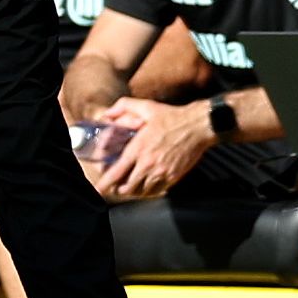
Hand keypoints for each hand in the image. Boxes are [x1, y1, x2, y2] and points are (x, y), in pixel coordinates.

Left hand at [92, 97, 209, 200]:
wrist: (198, 126)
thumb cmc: (172, 117)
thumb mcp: (146, 106)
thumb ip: (123, 106)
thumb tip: (108, 114)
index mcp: (138, 148)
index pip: (117, 172)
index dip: (105, 184)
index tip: (99, 190)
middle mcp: (148, 163)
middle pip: (128, 187)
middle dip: (119, 189)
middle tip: (115, 187)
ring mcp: (161, 172)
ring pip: (142, 191)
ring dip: (134, 191)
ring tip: (130, 188)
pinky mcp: (173, 177)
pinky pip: (157, 191)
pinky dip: (149, 191)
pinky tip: (147, 186)